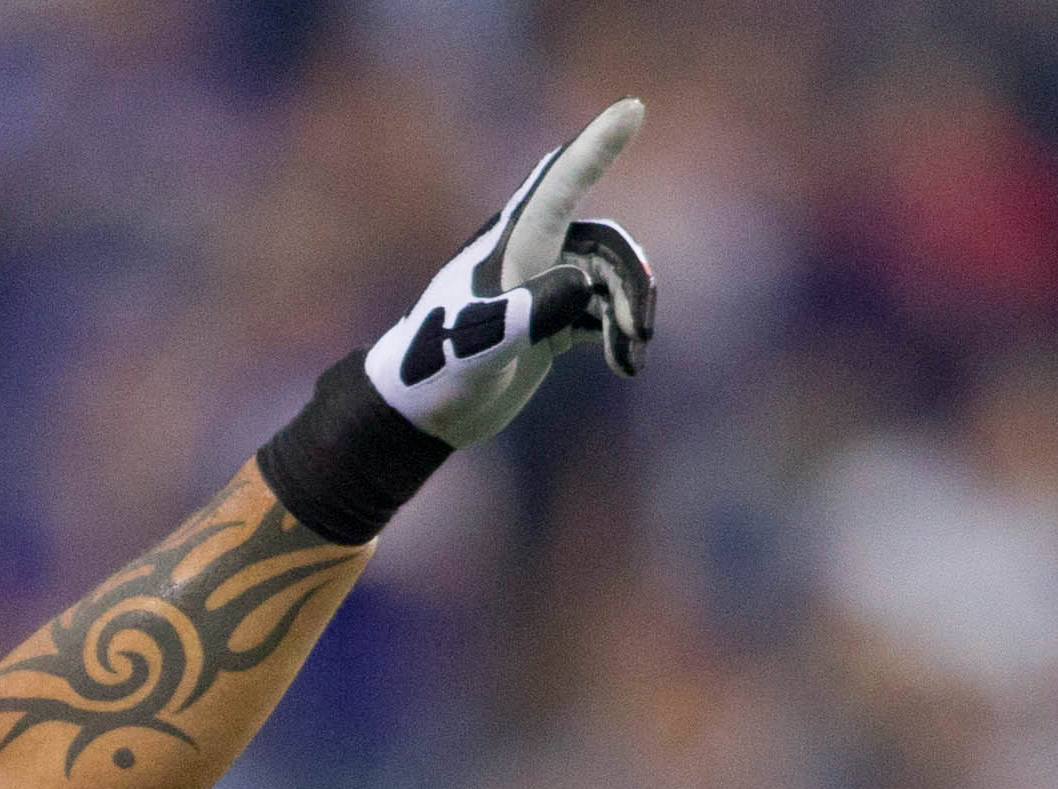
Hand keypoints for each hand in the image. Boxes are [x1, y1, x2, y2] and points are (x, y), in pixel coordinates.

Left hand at [367, 99, 655, 448]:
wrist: (417, 413)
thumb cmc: (435, 373)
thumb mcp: (478, 348)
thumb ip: (527, 314)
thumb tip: (584, 284)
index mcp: (510, 247)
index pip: (559, 183)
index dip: (596, 145)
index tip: (632, 107)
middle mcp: (529, 256)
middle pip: (603, 242)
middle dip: (631, 280)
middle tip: (641, 333)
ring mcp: (540, 286)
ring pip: (609, 277)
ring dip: (630, 313)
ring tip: (631, 358)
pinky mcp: (549, 318)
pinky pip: (603, 307)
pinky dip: (619, 332)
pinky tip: (623, 364)